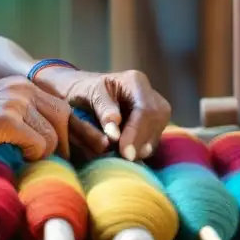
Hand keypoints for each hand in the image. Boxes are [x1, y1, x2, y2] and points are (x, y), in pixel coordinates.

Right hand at [0, 77, 72, 161]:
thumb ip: (21, 113)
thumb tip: (49, 138)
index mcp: (22, 84)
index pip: (61, 107)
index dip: (62, 131)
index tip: (54, 150)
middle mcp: (22, 89)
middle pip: (63, 118)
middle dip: (60, 143)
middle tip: (47, 159)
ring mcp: (14, 103)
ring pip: (52, 135)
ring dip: (42, 152)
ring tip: (25, 156)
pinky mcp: (5, 120)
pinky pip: (37, 144)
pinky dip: (32, 155)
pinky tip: (17, 155)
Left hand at [35, 67, 171, 161]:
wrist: (81, 91)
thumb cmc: (82, 90)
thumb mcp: (88, 95)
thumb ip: (103, 111)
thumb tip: (114, 135)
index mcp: (135, 81)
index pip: (145, 109)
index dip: (136, 132)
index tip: (124, 152)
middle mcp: (149, 93)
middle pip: (156, 120)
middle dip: (141, 141)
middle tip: (125, 157)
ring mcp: (154, 107)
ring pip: (157, 131)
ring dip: (142, 146)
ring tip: (123, 155)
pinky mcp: (152, 122)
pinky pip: (152, 138)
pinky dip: (140, 147)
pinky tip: (127, 152)